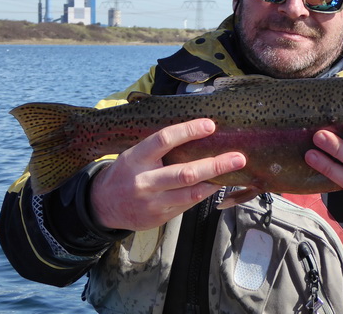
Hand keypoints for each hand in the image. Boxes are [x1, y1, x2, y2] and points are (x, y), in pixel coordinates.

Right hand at [90, 118, 245, 231]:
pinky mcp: (161, 217)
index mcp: (136, 158)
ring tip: (236, 171)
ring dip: (216, 182)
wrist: (103, 205)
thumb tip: (196, 133)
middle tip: (238, 157)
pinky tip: (218, 184)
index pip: (164, 140)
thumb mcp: (134, 154)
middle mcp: (145, 181)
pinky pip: (188, 205)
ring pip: (191, 193)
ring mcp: (153, 202)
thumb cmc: (127, 172)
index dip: (188, 131)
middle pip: (185, 173)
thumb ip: (158, 147)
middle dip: (215, 165)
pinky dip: (205, 193)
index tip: (210, 124)